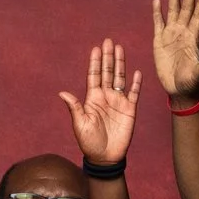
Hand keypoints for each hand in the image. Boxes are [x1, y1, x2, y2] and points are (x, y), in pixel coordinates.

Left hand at [59, 38, 141, 166]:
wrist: (105, 157)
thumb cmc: (89, 142)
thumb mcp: (79, 124)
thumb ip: (74, 107)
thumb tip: (62, 92)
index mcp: (92, 98)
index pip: (94, 75)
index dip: (95, 62)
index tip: (96, 48)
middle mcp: (105, 97)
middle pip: (107, 72)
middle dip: (108, 57)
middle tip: (108, 41)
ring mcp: (118, 102)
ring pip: (120, 78)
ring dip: (120, 64)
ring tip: (120, 49)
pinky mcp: (130, 110)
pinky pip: (134, 93)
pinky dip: (136, 83)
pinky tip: (136, 72)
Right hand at [151, 0, 198, 101]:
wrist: (178, 89)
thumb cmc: (190, 82)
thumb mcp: (197, 76)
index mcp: (193, 38)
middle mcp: (184, 32)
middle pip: (186, 8)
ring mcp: (171, 35)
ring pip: (173, 11)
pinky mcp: (159, 40)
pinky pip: (158, 23)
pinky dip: (157, 12)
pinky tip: (157, 0)